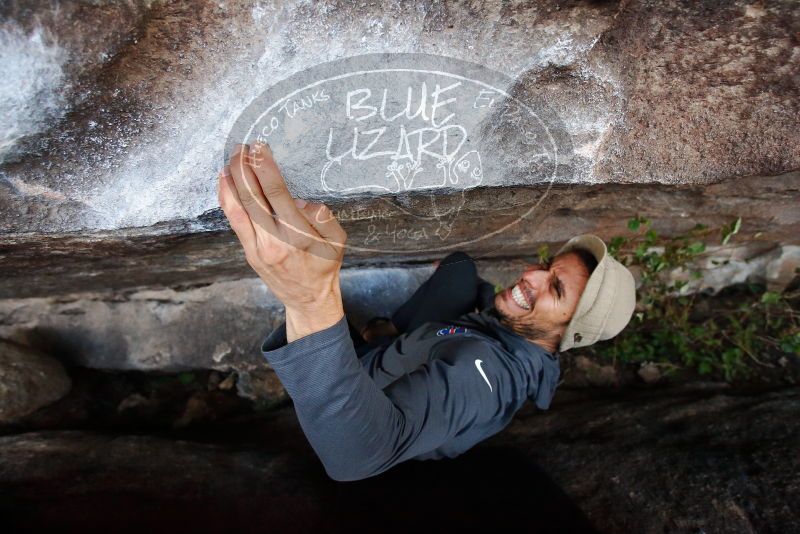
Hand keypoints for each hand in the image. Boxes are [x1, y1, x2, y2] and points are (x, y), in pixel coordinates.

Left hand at [217, 142, 346, 341]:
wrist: (308, 299)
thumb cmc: (324, 266)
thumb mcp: (337, 240)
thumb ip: (322, 216)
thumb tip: (298, 201)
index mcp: (296, 234)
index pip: (275, 192)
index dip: (264, 168)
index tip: (260, 148)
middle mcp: (273, 240)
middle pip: (251, 197)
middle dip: (243, 169)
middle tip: (241, 148)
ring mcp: (257, 247)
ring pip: (236, 209)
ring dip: (230, 181)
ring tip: (229, 160)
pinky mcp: (249, 251)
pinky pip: (234, 220)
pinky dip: (227, 199)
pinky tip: (225, 183)